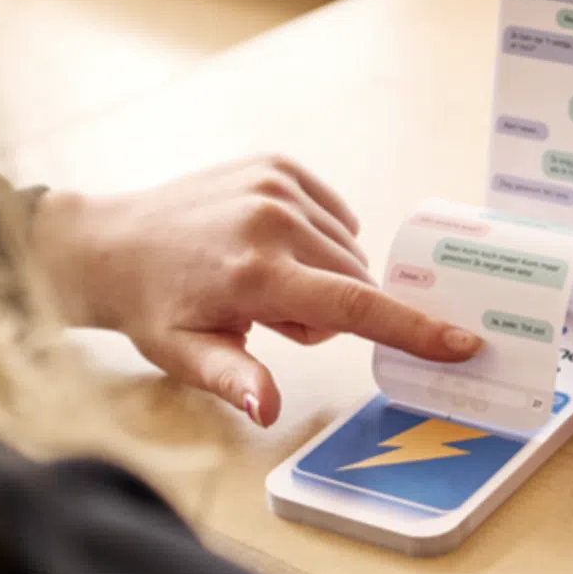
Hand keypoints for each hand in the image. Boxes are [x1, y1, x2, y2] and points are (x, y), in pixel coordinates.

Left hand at [33, 156, 481, 425]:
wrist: (108, 242)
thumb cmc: (151, 308)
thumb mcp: (184, 354)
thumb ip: (233, 379)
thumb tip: (266, 409)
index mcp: (255, 274)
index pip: (354, 307)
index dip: (414, 329)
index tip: (464, 343)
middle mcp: (272, 221)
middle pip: (356, 282)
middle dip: (332, 312)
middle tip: (273, 320)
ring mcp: (276, 185)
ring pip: (349, 250)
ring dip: (327, 277)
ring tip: (268, 283)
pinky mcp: (277, 164)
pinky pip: (336, 215)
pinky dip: (321, 240)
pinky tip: (276, 250)